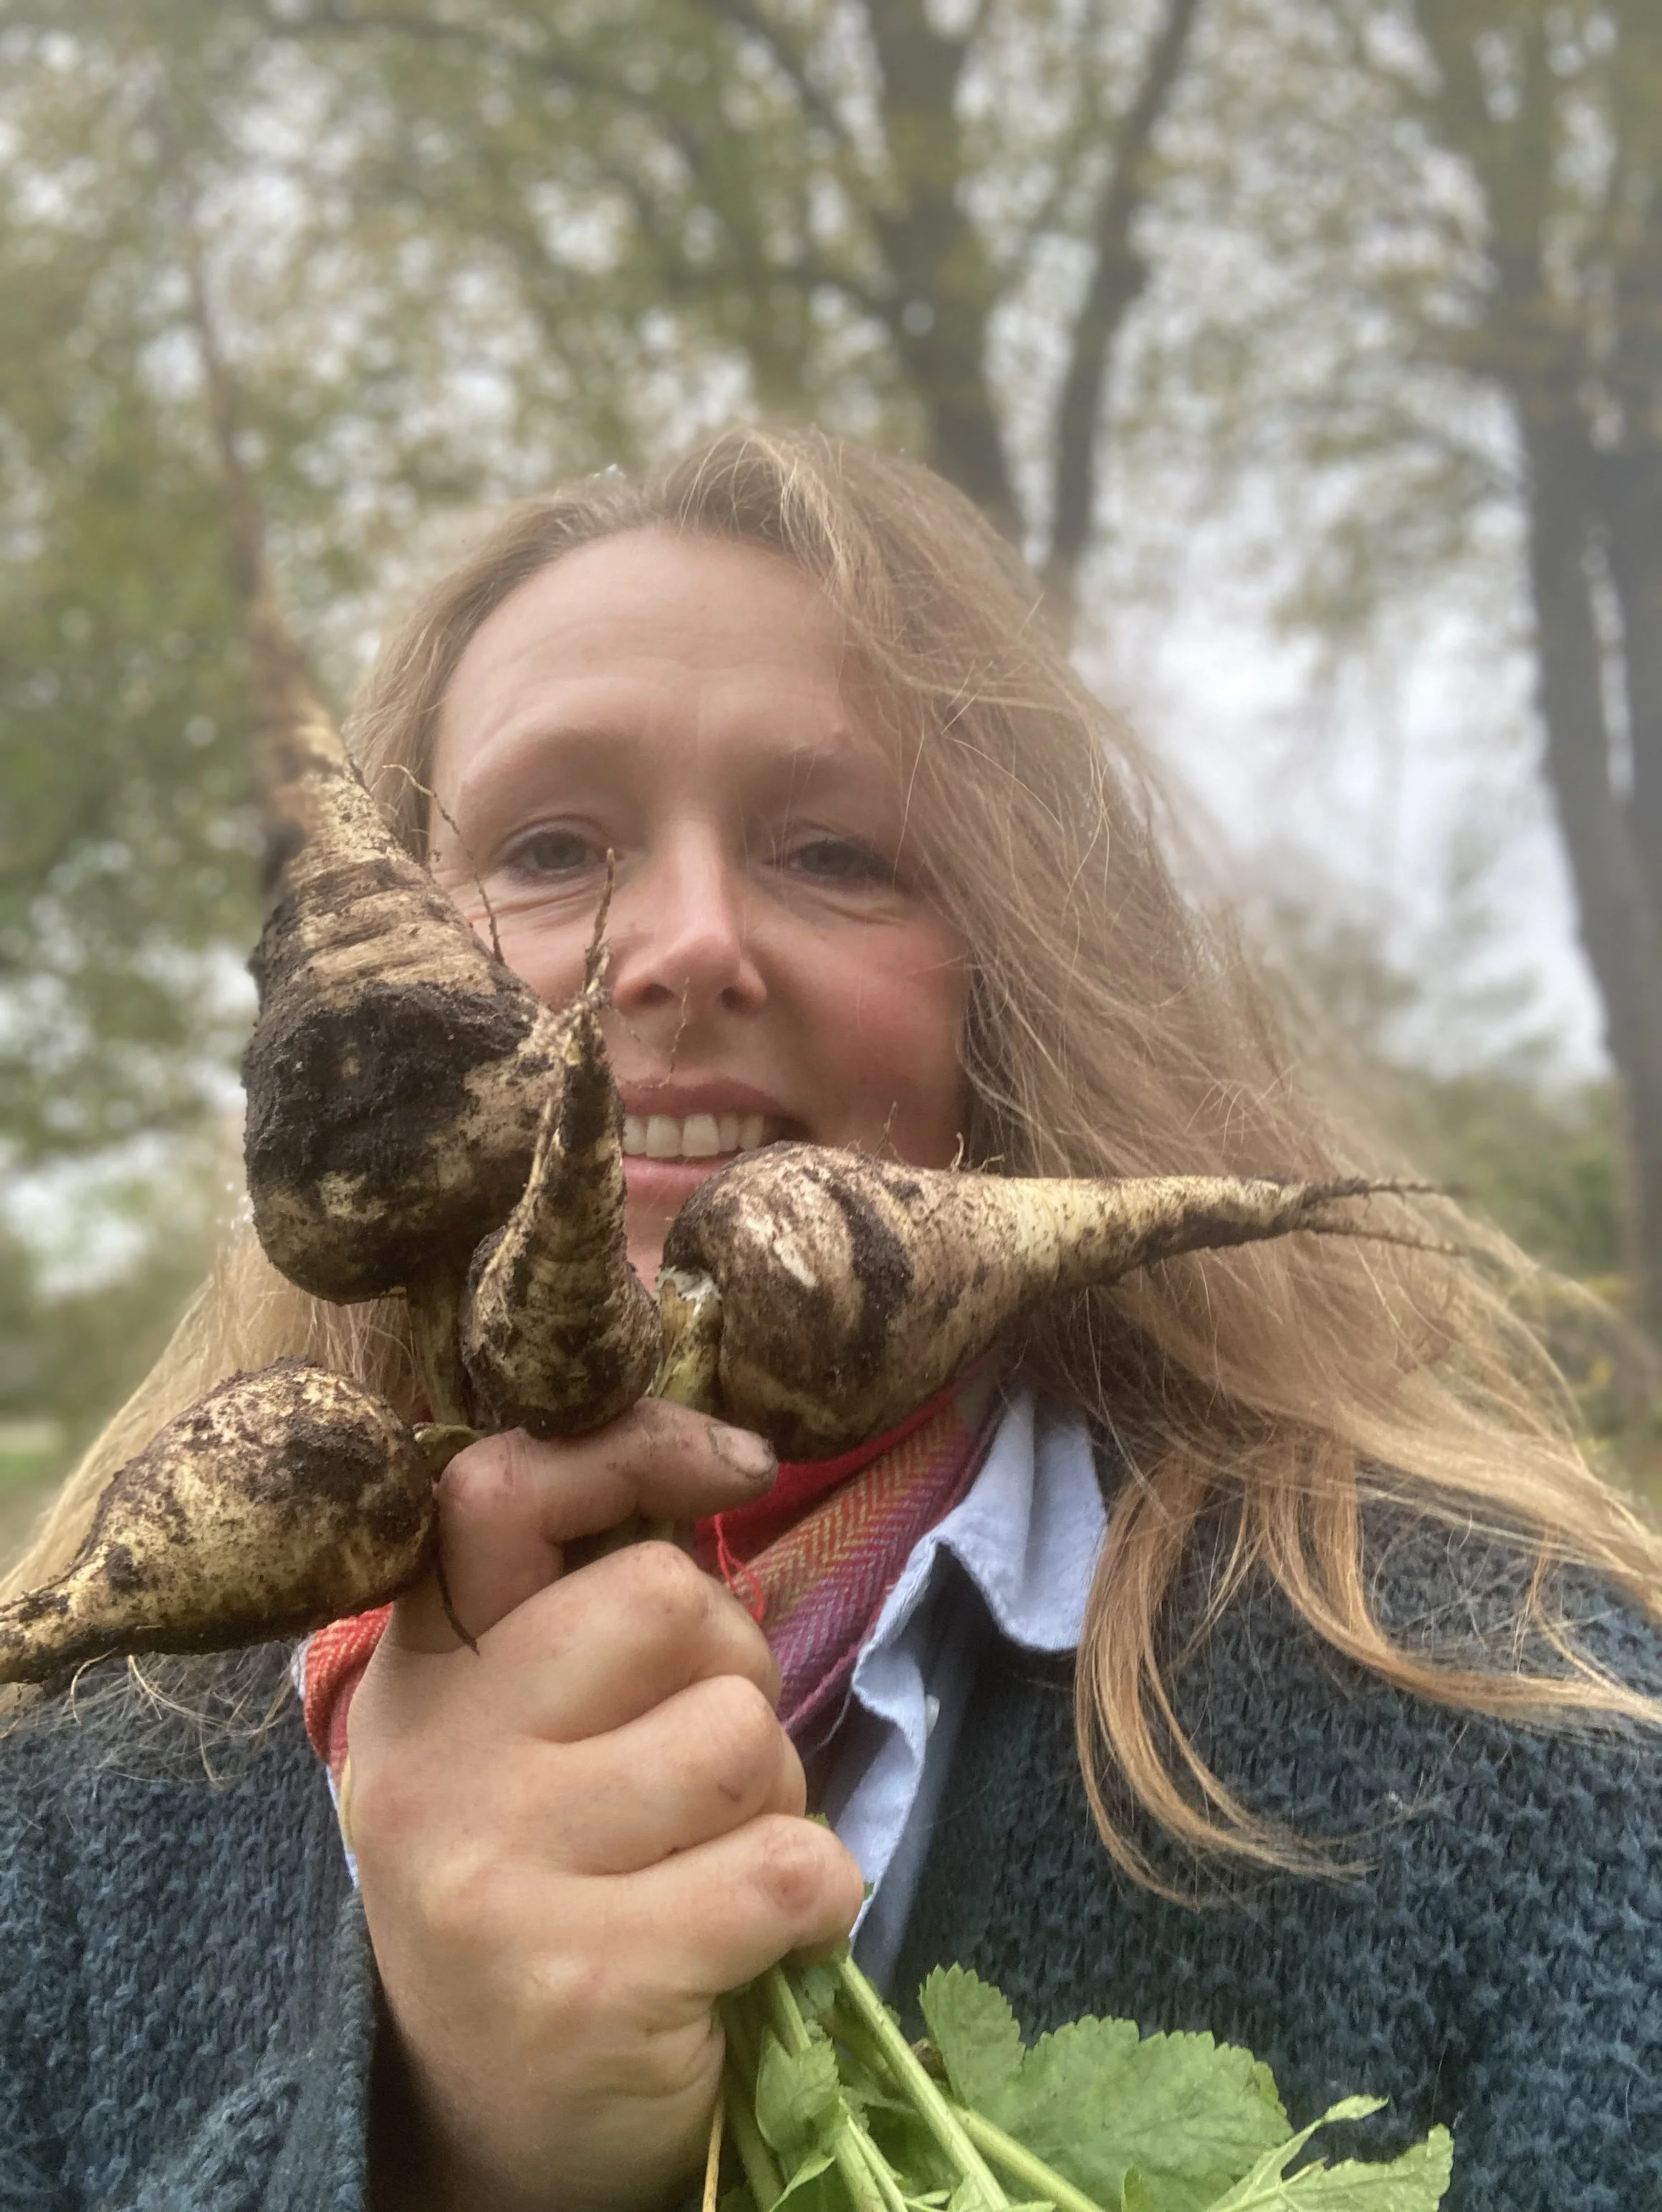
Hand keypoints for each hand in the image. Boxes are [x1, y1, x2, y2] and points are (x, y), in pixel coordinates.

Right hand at [348, 1400, 864, 2211]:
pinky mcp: (582, 1979)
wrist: (496, 2133)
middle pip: (669, 1602)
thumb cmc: (554, 1892)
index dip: (638, 1448)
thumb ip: (594, 1616)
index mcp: (427, 1674)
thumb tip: (733, 1462)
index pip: (499, 1490)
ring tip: (713, 1867)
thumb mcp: (531, 1738)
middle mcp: (437, 1757)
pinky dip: (818, 1899)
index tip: (737, 1468)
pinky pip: (786, 1867)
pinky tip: (762, 1941)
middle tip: (704, 1772)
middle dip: (736, 1674)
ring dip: (775, 1799)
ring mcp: (495, 1871)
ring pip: (740, 1737)